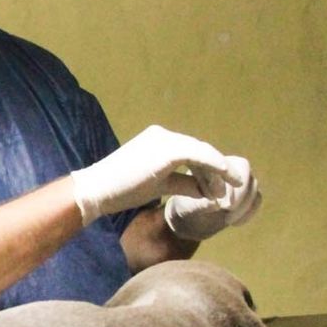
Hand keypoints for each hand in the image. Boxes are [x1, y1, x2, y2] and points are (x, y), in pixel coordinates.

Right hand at [69, 125, 235, 225]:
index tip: (219, 188)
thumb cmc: (122, 190)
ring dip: (217, 172)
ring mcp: (164, 139)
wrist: (97, 190)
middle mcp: (162, 135)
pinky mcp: (166, 149)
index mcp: (158, 141)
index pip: (190, 153)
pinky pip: (197, 154)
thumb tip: (206, 191)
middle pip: (198, 152)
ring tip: (228, 191)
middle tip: (229, 191)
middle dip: (215, 172)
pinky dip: (213, 164)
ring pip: (201, 152)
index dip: (208, 171)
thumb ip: (182, 184)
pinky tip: (225, 175)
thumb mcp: (159, 186)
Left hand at [163, 155, 261, 240]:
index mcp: (212, 162)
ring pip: (254, 187)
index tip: (223, 204)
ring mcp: (241, 179)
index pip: (225, 164)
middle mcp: (228, 165)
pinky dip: (249, 212)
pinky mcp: (249, 193)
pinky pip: (257, 199)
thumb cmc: (185, 209)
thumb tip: (215, 204)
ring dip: (244, 205)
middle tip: (227, 209)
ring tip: (227, 219)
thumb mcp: (188, 208)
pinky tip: (235, 223)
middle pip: (245, 171)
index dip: (228, 183)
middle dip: (240, 193)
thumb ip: (200, 205)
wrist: (191, 219)